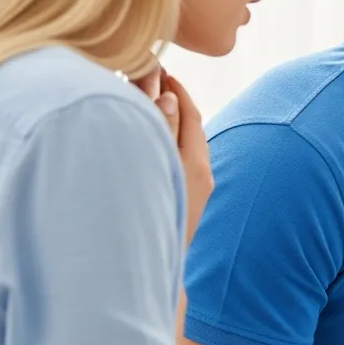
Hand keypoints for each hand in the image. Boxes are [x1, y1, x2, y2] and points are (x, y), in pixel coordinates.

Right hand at [135, 67, 212, 246]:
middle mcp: (201, 176)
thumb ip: (160, 131)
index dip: (174, 88)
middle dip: (170, 101)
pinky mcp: (185, 204)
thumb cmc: (143, 220)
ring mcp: (195, 192)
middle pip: (189, 126)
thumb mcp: (153, 166)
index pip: (189, 112)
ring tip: (142, 104)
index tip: (157, 68)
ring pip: (182, 145)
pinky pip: (177, 163)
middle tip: (148, 79)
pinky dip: (163, 144)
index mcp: (194, 163)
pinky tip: (144, 143)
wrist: (150, 276)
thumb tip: (168, 97)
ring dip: (165, 123)